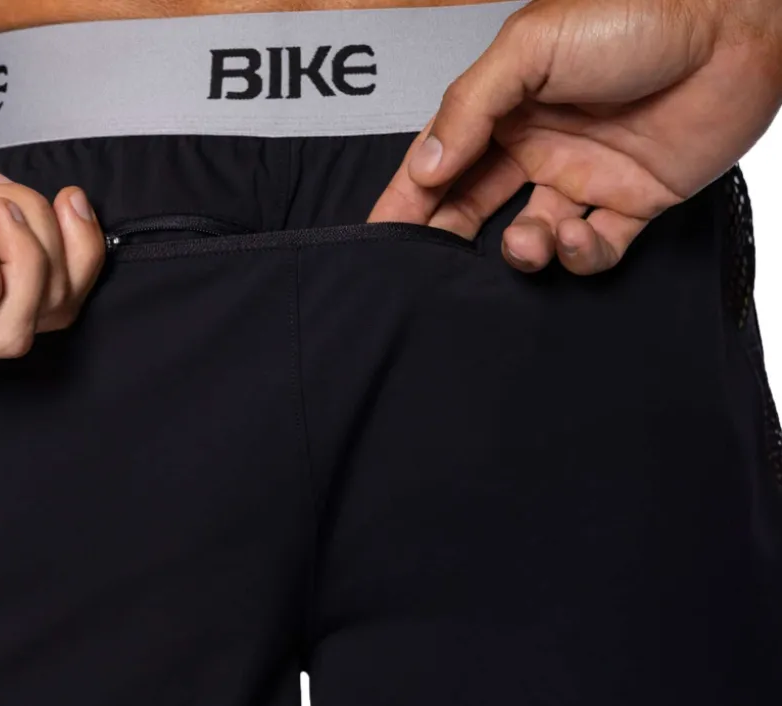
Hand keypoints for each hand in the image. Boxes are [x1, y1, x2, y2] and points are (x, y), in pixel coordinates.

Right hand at [369, 0, 781, 274]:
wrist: (738, 27)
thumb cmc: (637, 17)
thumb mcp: (532, 48)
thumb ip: (470, 106)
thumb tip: (426, 166)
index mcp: (507, 108)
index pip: (442, 162)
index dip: (409, 200)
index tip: (381, 236)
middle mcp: (539, 145)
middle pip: (474, 207)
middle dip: (449, 238)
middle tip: (429, 268)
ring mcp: (582, 178)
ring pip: (530, 237)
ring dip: (523, 251)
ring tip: (530, 241)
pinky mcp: (629, 205)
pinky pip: (590, 251)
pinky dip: (578, 256)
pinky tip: (577, 235)